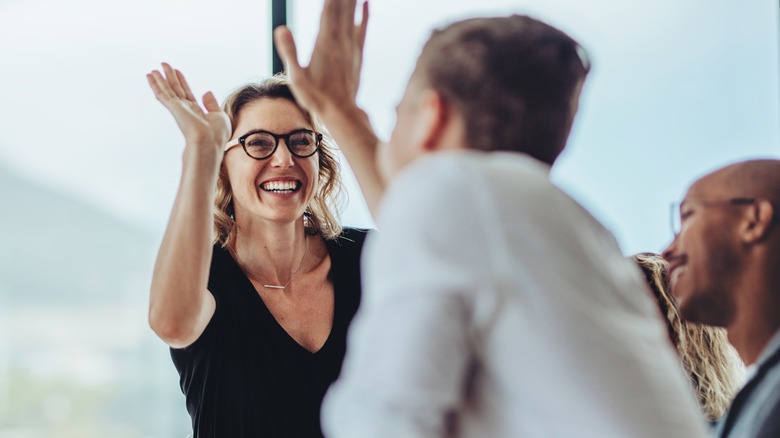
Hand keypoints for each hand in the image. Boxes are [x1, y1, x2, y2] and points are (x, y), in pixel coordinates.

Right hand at [147, 63, 230, 153]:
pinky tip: (150, 76)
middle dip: (170, 77)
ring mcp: (178, 109)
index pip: (187, 93)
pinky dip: (155, 84)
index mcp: (196, 112)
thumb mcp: (219, 116)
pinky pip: (162, 93)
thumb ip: (212, 104)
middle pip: (175, 89)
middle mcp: (185, 110)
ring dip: (160, 79)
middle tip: (164, 65)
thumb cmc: (216, 135)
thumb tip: (206, 92)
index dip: (182, 82)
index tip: (177, 71)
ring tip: (154, 69)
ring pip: (166, 91)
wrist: (209, 142)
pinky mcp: (173, 108)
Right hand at [273, 0, 368, 116]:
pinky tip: (367, 2)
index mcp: (324, 42)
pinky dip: (365, 13)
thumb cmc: (316, 98)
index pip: (328, 8)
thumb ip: (289, 52)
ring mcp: (350, 46)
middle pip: (342, 6)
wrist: (341, 113)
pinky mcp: (357, 54)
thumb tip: (281, 28)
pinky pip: (363, 28)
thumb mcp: (296, 77)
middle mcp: (340, 40)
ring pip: (353, 13)